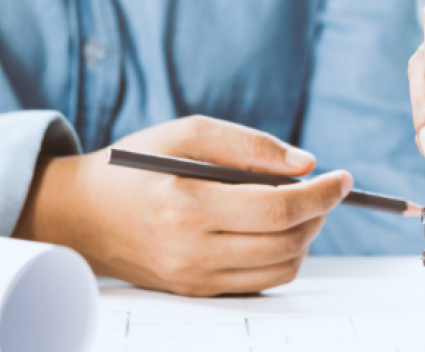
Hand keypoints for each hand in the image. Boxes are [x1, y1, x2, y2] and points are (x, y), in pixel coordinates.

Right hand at [13, 115, 350, 296]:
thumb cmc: (135, 165)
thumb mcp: (187, 132)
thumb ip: (250, 146)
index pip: (278, 208)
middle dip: (319, 212)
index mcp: (188, 205)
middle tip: (325, 187)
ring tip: (300, 206)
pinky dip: (280, 257)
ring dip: (305, 236)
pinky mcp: (195, 293)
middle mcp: (192, 251)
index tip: (344, 178)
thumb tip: (305, 164)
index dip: (322, 193)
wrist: (81, 214)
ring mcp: (194, 279)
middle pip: (287, 242)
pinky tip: (274, 229)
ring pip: (280, 269)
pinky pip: (259, 283)